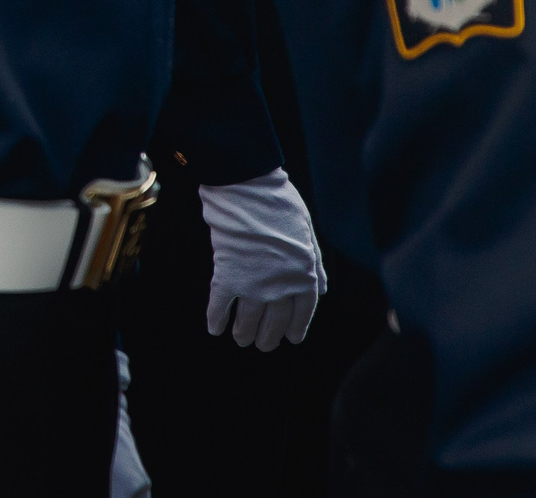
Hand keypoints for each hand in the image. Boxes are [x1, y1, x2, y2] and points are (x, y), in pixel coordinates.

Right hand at [202, 168, 326, 351]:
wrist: (249, 190)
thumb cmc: (281, 206)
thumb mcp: (308, 235)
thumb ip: (315, 265)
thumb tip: (321, 289)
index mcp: (304, 276)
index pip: (302, 314)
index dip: (296, 329)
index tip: (290, 338)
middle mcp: (281, 287)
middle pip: (275, 323)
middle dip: (268, 337)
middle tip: (262, 344)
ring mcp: (253, 285)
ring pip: (248, 319)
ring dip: (244, 332)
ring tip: (240, 339)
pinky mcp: (227, 276)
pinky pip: (220, 305)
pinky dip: (216, 317)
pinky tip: (214, 328)